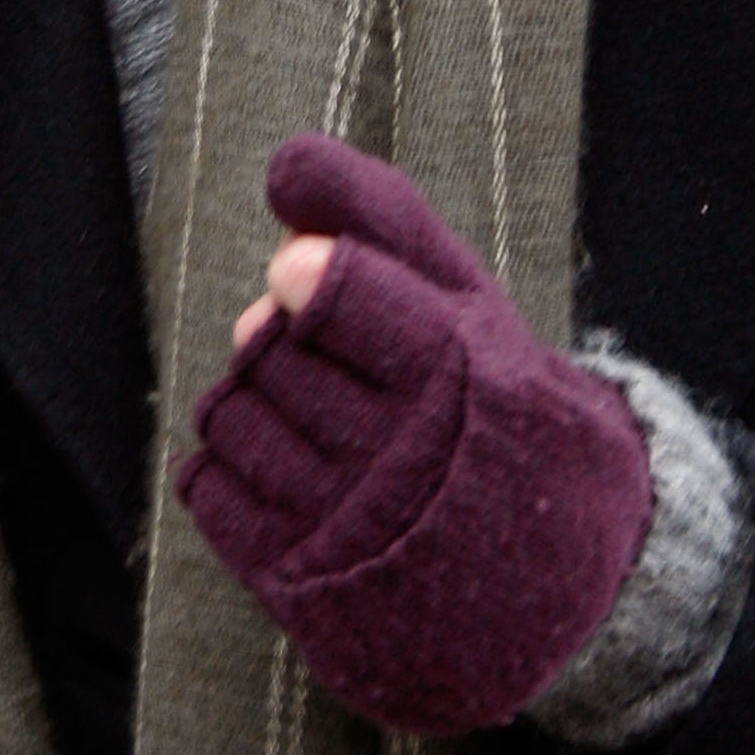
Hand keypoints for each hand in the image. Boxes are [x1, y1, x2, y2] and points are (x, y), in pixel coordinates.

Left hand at [175, 133, 652, 737]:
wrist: (548, 567)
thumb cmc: (490, 403)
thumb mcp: (462, 297)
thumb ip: (379, 216)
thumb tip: (285, 168)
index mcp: (455, 374)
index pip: (333, 295)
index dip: (302, 272)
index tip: (298, 270)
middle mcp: (401, 458)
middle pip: (266, 350)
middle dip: (280, 336)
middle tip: (329, 356)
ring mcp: (348, 528)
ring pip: (229, 414)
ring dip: (250, 397)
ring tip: (312, 412)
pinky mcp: (302, 585)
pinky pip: (206, 489)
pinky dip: (225, 462)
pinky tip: (284, 465)